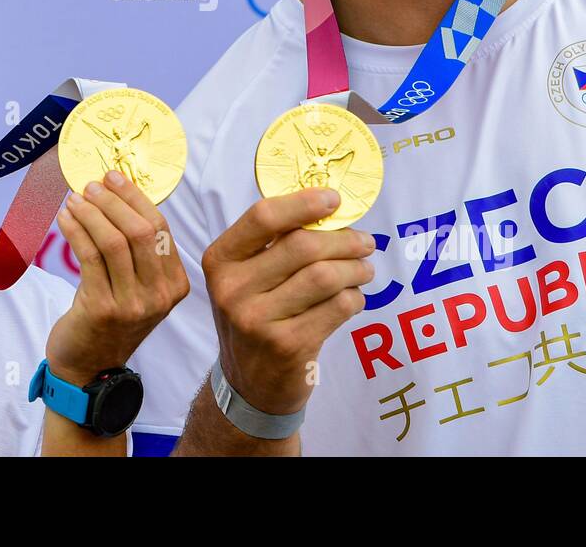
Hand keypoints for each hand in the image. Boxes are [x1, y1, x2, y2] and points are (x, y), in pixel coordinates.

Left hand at [44, 170, 189, 386]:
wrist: (89, 368)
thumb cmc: (111, 318)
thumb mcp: (138, 287)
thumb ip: (138, 251)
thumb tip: (117, 194)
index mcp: (175, 284)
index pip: (161, 229)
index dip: (135, 198)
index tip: (113, 177)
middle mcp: (159, 295)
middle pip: (140, 232)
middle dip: (113, 201)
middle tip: (91, 185)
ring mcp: (132, 304)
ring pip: (114, 242)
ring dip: (91, 213)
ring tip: (74, 199)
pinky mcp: (102, 308)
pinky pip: (89, 257)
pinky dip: (76, 231)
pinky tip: (65, 218)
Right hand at [202, 188, 375, 414]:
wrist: (249, 385)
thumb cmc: (256, 316)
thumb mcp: (246, 278)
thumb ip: (274, 244)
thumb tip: (329, 209)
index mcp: (220, 260)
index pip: (263, 217)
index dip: (303, 203)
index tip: (334, 199)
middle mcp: (232, 289)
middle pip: (302, 245)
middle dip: (344, 240)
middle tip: (365, 243)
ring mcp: (257, 320)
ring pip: (324, 276)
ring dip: (355, 269)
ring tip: (364, 270)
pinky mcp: (286, 345)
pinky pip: (336, 307)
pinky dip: (354, 298)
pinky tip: (353, 299)